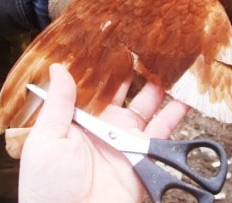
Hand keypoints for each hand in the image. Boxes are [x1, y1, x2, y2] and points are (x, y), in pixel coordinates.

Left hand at [19, 63, 188, 202]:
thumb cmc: (51, 186)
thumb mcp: (46, 140)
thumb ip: (58, 104)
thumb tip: (58, 68)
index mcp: (80, 120)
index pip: (95, 87)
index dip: (104, 68)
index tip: (114, 45)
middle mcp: (106, 125)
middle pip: (124, 93)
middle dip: (135, 73)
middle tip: (147, 49)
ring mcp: (127, 137)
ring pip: (147, 106)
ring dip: (159, 88)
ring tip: (169, 65)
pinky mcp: (145, 151)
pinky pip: (164, 128)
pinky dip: (176, 112)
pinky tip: (185, 95)